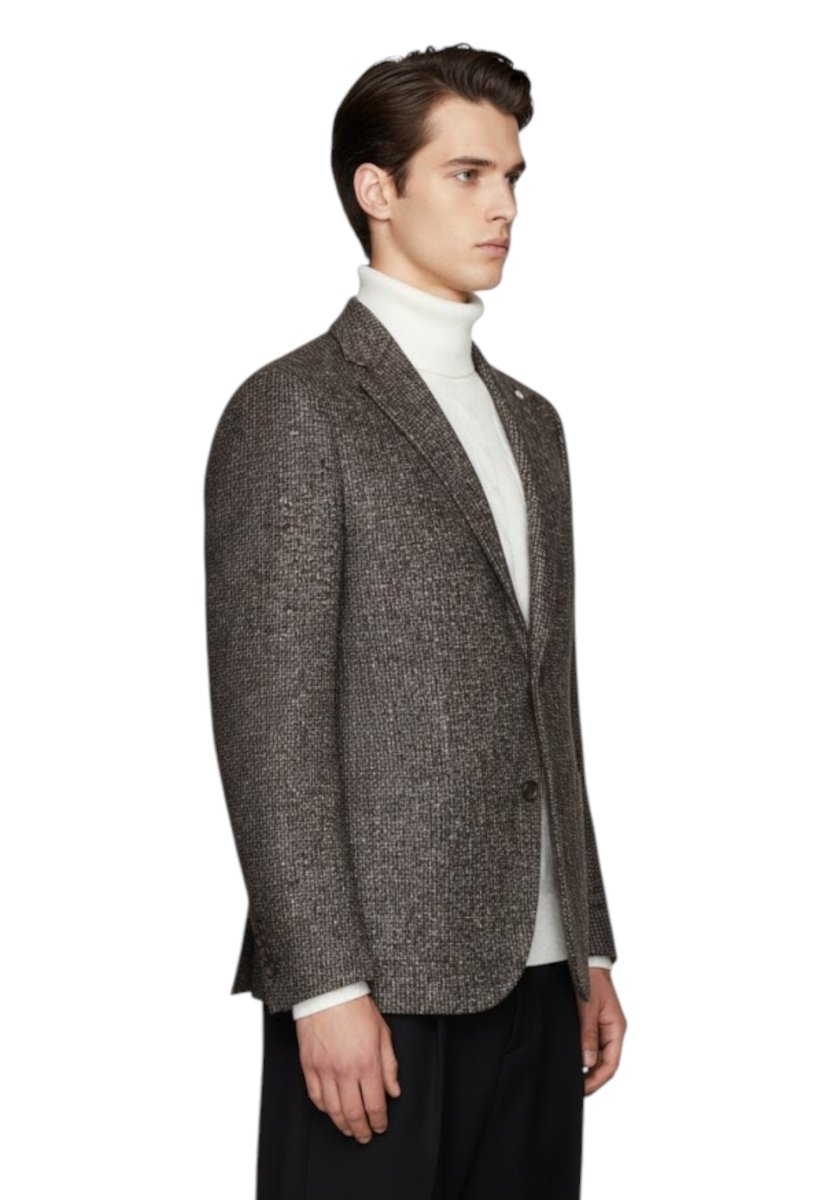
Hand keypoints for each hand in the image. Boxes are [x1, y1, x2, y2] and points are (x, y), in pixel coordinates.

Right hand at [294, 993, 400, 1142]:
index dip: (379, 1121)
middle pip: (354, 1114)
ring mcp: (325, 1070)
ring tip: (348, 1129)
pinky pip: (315, 1096)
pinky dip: (324, 1109)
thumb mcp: (383, 1033)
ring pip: (333, 1110)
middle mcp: (345, 1070)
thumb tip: (394, 1091)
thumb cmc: (356, 1007)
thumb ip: (390, 1065)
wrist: (328, 991)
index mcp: (367, 1062)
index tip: (380, 1126)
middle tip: (365, 1136)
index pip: (375, 1105)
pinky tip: (331, 1111)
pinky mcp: (309, 1066)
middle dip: (361, 1130)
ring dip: (342, 1124)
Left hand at [576, 966, 626, 1094]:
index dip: (597, 1080)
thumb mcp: (587, 1008)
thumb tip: (588, 1063)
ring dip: (588, 1069)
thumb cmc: (589, 979)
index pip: (611, 1064)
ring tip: (572, 1079)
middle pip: (606, 1063)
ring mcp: (604, 1027)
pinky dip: (584, 1056)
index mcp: (616, 1028)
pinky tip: (574, 1061)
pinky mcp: (595, 1023)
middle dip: (592, 1078)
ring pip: (599, 1056)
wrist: (586, 960)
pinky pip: (592, 1046)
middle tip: (574, 1089)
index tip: (582, 1089)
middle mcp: (612, 1030)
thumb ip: (588, 1035)